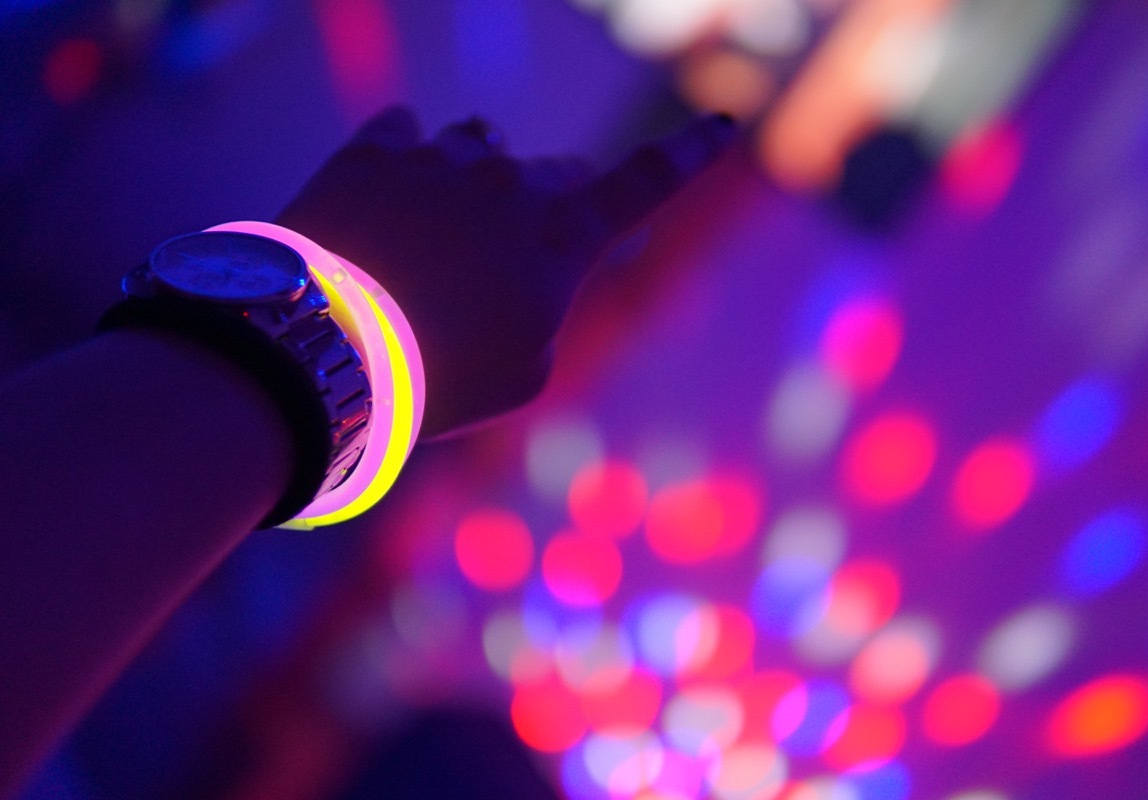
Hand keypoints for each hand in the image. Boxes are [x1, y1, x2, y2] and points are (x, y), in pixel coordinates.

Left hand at [277, 107, 734, 437]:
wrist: (322, 351)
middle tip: (511, 259)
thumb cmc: (438, 378)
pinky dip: (405, 162)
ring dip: (475, 180)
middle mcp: (509, 181)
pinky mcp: (373, 152)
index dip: (688, 157)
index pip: (644, 186)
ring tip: (436, 233)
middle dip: (547, 208)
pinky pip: (404, 132)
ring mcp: (439, 158)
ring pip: (481, 145)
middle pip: (554, 174)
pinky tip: (385, 200)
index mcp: (560, 237)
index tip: (723, 124)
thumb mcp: (521, 374)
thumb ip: (547, 311)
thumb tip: (531, 271)